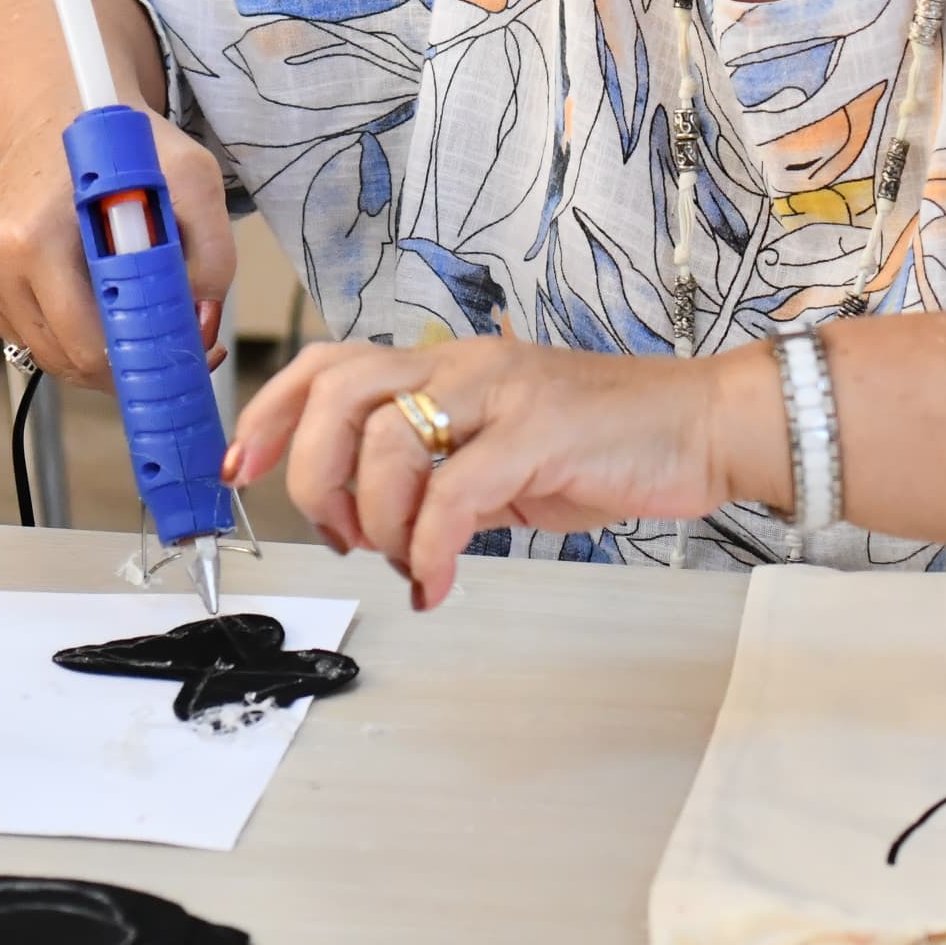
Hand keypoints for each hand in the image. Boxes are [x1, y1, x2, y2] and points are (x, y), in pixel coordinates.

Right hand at [0, 94, 232, 386]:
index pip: (84, 343)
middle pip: (66, 360)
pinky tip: (90, 294)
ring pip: (47, 356)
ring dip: (95, 351)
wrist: (57, 116)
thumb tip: (199, 327)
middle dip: (123, 364)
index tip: (179, 361)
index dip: (139, 362)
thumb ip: (211, 255)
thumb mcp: (191, 180)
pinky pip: (27, 338)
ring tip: (133, 311)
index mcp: (32, 238)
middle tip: (171, 345)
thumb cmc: (122, 147)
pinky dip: (64, 332)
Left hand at [226, 337, 783, 607]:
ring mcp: (500, 394)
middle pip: (339, 394)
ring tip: (403, 558)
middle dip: (312, 472)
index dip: (270, 413)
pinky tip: (439, 580)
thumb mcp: (502, 451)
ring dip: (375, 518)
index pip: (328, 364)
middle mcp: (463, 365)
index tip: (242, 468)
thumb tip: (378, 525)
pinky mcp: (538, 434)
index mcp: (446, 364)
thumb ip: (439, 475)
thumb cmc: (608, 439)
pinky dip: (431, 547)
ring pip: (387, 441)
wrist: (703, 425)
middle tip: (334, 531)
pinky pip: (454, 494)